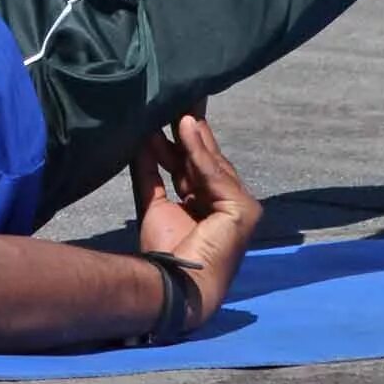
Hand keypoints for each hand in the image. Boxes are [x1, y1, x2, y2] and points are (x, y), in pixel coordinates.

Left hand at [128, 109, 264, 325]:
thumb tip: (140, 137)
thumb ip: (149, 170)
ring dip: (193, 135)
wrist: (176, 285)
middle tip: (177, 98)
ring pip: (211, 164)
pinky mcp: (244, 210)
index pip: (195, 166)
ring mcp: (238, 207)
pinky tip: (186, 127)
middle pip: (206, 161)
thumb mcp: (152, 202)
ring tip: (177, 106)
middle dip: (190, 131)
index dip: (181, 141)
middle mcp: (224, 204)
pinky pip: (216, 175)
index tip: (166, 113)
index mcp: (206, 205)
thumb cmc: (166, 252)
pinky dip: (199, 151)